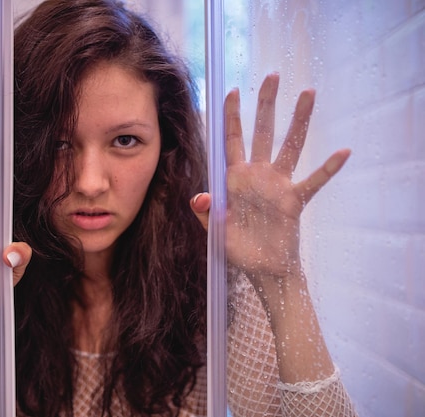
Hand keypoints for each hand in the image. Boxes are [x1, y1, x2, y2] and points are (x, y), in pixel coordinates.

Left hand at [192, 74, 349, 282]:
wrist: (263, 270)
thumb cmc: (238, 249)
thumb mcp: (216, 230)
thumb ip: (206, 212)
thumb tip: (200, 196)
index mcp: (235, 179)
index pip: (232, 140)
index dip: (231, 116)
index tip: (232, 91)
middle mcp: (258, 176)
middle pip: (262, 132)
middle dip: (265, 104)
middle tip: (271, 75)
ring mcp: (278, 185)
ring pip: (290, 146)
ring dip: (299, 121)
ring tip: (308, 93)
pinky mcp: (294, 201)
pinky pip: (314, 181)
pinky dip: (328, 168)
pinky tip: (343, 151)